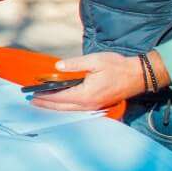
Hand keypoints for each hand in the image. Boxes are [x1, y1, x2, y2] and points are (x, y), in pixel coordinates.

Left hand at [27, 52, 145, 111]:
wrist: (138, 75)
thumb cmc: (118, 67)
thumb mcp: (95, 61)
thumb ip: (75, 64)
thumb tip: (58, 66)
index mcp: (86, 94)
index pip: (61, 97)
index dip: (46, 97)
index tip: (33, 96)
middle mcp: (89, 103)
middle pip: (63, 107)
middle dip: (47, 105)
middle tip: (33, 102)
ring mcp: (95, 105)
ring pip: (70, 109)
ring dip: (56, 107)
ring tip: (43, 103)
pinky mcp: (99, 104)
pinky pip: (78, 108)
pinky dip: (67, 106)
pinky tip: (61, 103)